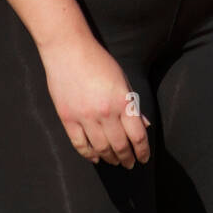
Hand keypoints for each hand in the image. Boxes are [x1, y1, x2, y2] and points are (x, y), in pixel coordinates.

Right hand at [39, 33, 151, 169]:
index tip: (144, 158)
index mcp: (122, 101)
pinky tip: (95, 157)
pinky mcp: (68, 118)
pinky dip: (89, 154)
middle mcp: (105, 113)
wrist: (68, 49)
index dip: (143, 151)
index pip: (138, 136)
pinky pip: (80, 144)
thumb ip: (132, 103)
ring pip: (101, 148)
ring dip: (110, 158)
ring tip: (114, 161)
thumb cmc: (98, 60)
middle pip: (120, 145)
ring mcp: (85, 117)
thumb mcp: (122, 78)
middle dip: (127, 158)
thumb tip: (144, 124)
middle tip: (130, 164)